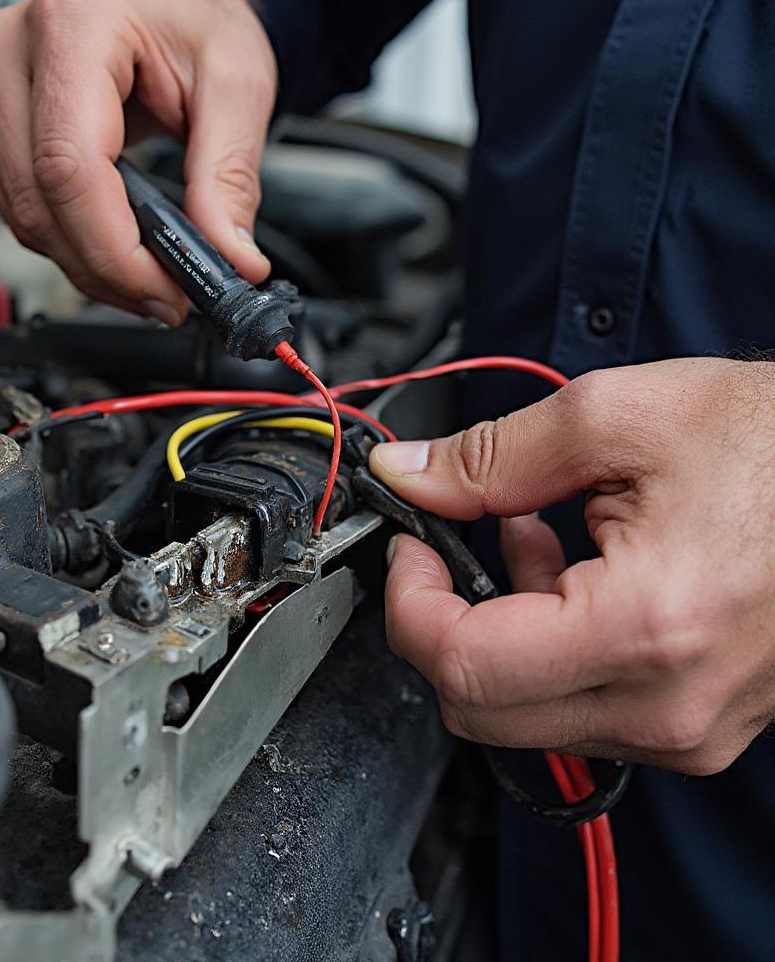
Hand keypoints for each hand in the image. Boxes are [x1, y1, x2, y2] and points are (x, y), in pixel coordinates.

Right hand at [0, 0, 274, 322]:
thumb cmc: (190, 20)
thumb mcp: (237, 84)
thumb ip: (231, 176)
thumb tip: (229, 258)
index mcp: (71, 26)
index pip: (69, 166)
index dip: (114, 249)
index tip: (165, 289)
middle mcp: (8, 51)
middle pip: (37, 203)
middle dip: (107, 271)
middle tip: (168, 297)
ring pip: (21, 219)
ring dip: (87, 266)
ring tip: (149, 275)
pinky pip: (15, 211)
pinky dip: (66, 245)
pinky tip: (111, 246)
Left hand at [370, 357, 774, 773]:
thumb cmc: (773, 443)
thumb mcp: (614, 418)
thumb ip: (487, 458)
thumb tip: (408, 475)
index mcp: (644, 627)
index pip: (462, 665)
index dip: (409, 601)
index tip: (409, 545)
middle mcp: (668, 704)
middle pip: (478, 706)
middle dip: (442, 621)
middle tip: (451, 543)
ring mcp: (688, 729)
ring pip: (521, 712)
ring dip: (497, 630)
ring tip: (532, 537)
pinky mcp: (697, 725)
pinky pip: (578, 707)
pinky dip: (545, 648)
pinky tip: (571, 576)